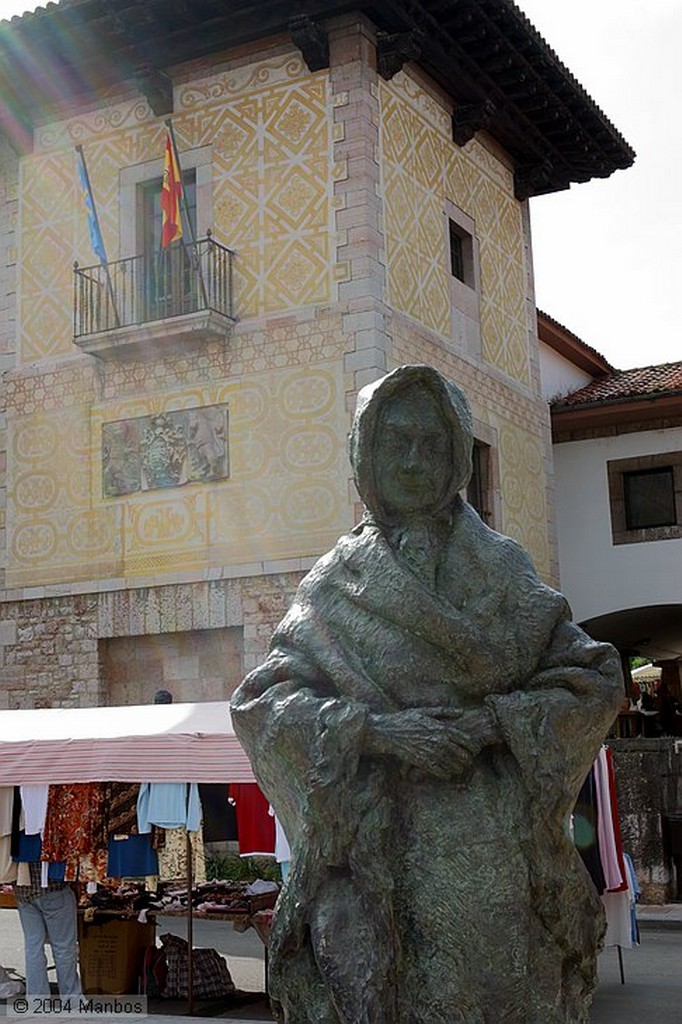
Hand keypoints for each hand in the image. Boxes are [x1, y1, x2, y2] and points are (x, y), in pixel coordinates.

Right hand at [363, 708, 480, 778]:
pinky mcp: (422, 762)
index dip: (473, 746)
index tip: (476, 749)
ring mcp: (430, 752)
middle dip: (468, 759)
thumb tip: (461, 711)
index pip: (464, 739)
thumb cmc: (405, 719)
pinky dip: (445, 774)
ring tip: (460, 768)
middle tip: (469, 761)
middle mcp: (438, 740)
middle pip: (461, 754)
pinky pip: (439, 771)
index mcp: (441, 727)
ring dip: (458, 768)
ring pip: (452, 764)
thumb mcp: (425, 711)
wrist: (387, 732)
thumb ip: (444, 711)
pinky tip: (447, 773)